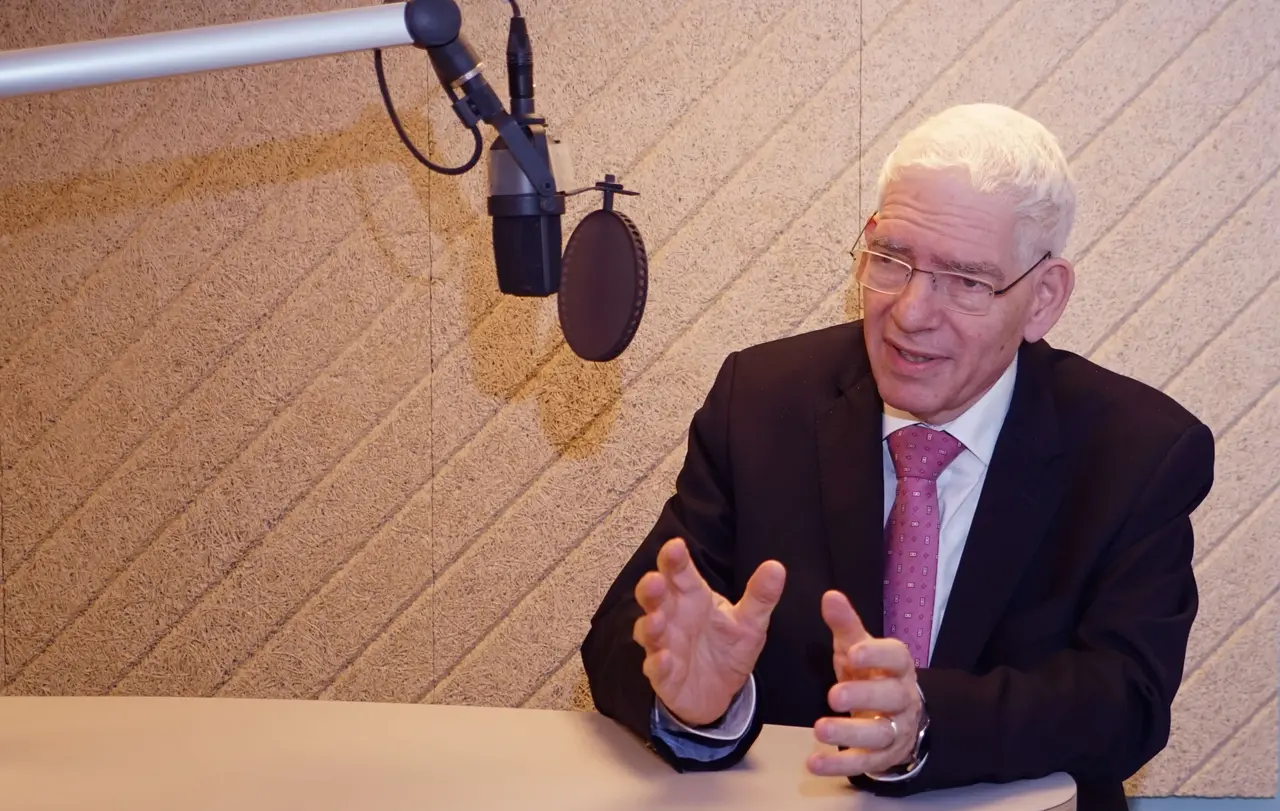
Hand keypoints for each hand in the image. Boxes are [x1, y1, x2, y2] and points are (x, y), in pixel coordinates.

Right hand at [632, 537, 785, 725]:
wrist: (719, 692)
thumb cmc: (727, 648)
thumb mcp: (750, 622)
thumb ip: (760, 596)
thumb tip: (776, 567)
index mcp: (693, 597)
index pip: (680, 573)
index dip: (674, 559)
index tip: (675, 546)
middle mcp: (673, 617)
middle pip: (656, 597)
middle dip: (652, 588)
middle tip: (655, 580)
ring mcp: (664, 645)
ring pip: (648, 631)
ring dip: (649, 625)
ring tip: (656, 619)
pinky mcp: (663, 674)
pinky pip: (655, 668)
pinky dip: (657, 663)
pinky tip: (663, 658)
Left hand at [807, 590, 922, 776]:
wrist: (896, 717)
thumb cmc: (872, 675)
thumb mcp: (858, 648)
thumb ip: (844, 625)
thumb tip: (830, 596)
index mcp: (897, 667)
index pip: (897, 657)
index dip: (878, 655)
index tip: (854, 652)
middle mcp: (901, 699)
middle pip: (891, 697)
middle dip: (864, 696)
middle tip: (834, 695)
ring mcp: (895, 730)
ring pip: (880, 734)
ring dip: (850, 734)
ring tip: (820, 729)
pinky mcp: (881, 757)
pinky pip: (863, 763)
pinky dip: (839, 765)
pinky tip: (814, 763)